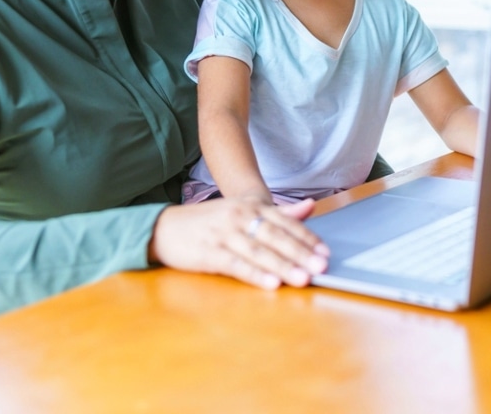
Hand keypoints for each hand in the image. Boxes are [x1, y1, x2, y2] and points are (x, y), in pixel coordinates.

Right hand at [148, 196, 329, 288]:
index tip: (325, 252)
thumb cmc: (210, 221)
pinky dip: (255, 274)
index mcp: (250, 206)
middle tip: (321, 266)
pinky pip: (236, 265)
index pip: (284, 222)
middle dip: (300, 253)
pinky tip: (271, 283)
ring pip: (258, 251)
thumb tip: (310, 206)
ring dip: (282, 266)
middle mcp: (239, 217)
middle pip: (275, 236)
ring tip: (302, 278)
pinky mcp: (209, 253)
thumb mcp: (244, 210)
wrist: (165, 227)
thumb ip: (278, 212)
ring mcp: (223, 234)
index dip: (306, 237)